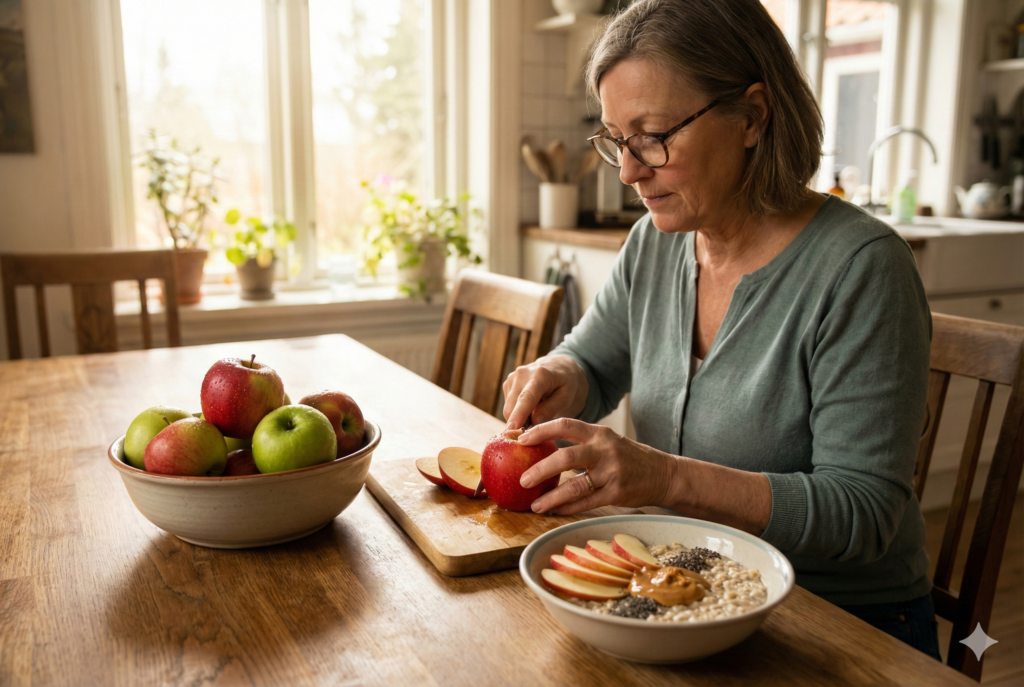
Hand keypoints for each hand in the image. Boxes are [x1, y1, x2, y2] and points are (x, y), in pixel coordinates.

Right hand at [502, 355, 587, 429]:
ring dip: (519, 418)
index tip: (512, 430)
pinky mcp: (507, 384)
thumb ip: (551, 409)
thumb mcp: (566, 396)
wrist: (557, 366)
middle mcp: (521, 374)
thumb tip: (534, 422)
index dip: (518, 415)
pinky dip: (517, 412)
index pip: (526, 398)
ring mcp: (511, 378)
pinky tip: (530, 408)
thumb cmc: (565, 383)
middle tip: (535, 433)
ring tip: (536, 415)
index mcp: (540, 375)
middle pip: (512, 407)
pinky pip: (508, 406)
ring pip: (508, 409)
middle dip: (519, 424)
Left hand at [517, 418, 675, 514]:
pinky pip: (587, 502)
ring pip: (575, 485)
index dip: (540, 430)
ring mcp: (612, 472)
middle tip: (523, 479)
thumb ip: (581, 443)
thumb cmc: (628, 457)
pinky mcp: (617, 493)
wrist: (663, 474)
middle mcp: (605, 450)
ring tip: (535, 505)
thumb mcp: (608, 441)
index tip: (520, 439)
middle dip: (541, 469)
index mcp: (599, 433)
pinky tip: (555, 512)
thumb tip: (542, 449)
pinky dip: (569, 508)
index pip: (565, 425)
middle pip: (566, 457)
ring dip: (552, 497)